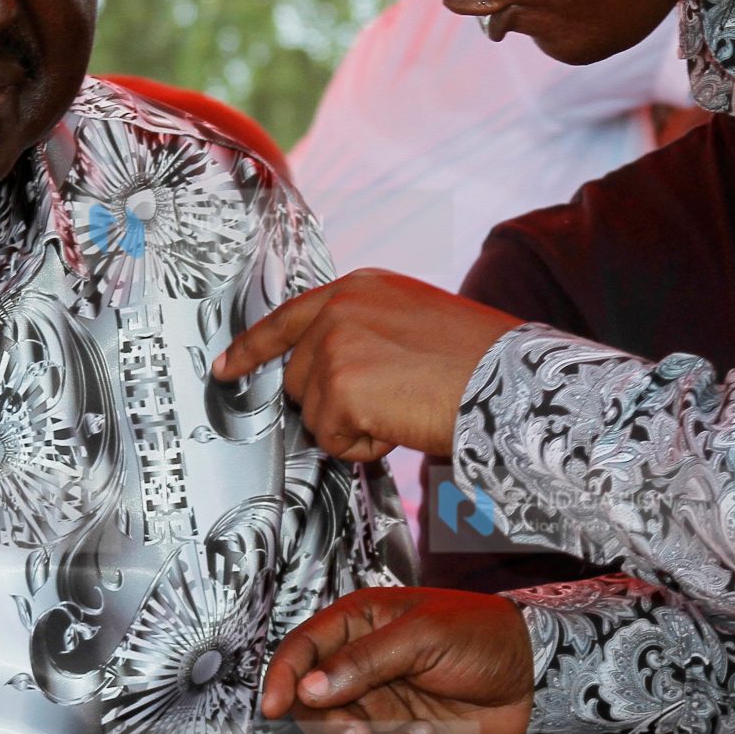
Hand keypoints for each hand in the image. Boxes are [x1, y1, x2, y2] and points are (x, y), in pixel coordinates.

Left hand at [211, 269, 521, 459]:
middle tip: (394, 400)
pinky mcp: (338, 386)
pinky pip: (333, 439)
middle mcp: (340, 308)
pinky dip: (365, 446)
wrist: (509, 382)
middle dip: (336, 403)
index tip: (225, 366)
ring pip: (314, 411)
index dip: (253, 348)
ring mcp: (334, 346)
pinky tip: (402, 423)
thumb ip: (365, 332)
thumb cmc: (480, 361)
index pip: (288, 318)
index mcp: (361, 287)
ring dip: (354, 424)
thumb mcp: (414, 320)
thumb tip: (331, 369)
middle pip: (300, 377)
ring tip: (405, 406)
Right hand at [262, 588, 537, 733]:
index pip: (302, 649)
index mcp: (358, 623)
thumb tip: (310, 688)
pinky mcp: (399, 733)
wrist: (531, 671)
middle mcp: (359, 665)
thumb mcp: (425, 633)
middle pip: (315, 704)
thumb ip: (367, 660)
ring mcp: (379, 702)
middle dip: (335, 725)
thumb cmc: (481, 633)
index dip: (283, 677)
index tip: (274, 708)